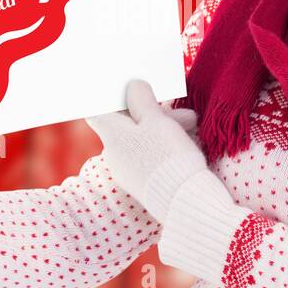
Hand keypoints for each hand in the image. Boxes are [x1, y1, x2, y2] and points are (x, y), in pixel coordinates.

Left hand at [85, 78, 214, 221]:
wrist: (184, 200)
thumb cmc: (167, 155)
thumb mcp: (157, 120)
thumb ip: (142, 100)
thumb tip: (132, 87)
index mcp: (111, 134)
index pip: (97, 111)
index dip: (108, 97)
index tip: (122, 89)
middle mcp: (113, 154)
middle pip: (126, 124)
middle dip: (151, 112)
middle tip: (174, 105)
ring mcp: (127, 171)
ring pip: (141, 140)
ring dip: (163, 128)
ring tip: (190, 123)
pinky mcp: (142, 183)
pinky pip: (148, 157)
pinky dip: (163, 146)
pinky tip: (183, 142)